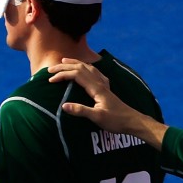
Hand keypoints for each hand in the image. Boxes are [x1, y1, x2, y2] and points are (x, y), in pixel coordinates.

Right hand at [47, 59, 166, 148]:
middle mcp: (100, 83)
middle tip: (50, 70)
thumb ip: (81, 111)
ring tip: (64, 62)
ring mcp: (103, 84)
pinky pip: (94, 72)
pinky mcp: (106, 88)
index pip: (76, 75)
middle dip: (64, 67)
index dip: (62, 75)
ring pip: (87, 68)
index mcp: (96, 88)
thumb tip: (63, 106)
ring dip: (74, 63)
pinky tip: (85, 69)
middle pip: (80, 68)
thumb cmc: (116, 121)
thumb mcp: (97, 118)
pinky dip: (85, 67)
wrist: (132, 120)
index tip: (51, 80)